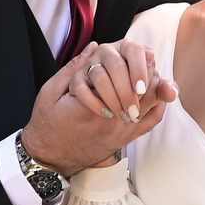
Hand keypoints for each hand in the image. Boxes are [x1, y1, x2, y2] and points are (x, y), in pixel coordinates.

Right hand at [22, 38, 179, 171]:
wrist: (50, 157)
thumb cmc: (48, 124)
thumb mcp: (52, 91)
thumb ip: (74, 67)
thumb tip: (94, 46)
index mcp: (96, 103)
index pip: (130, 74)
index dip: (138, 60)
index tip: (135, 53)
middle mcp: (116, 119)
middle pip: (147, 88)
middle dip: (147, 73)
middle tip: (142, 62)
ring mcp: (124, 131)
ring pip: (152, 103)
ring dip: (151, 88)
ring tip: (141, 78)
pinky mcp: (126, 139)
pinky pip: (151, 121)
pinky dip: (156, 105)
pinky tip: (150, 95)